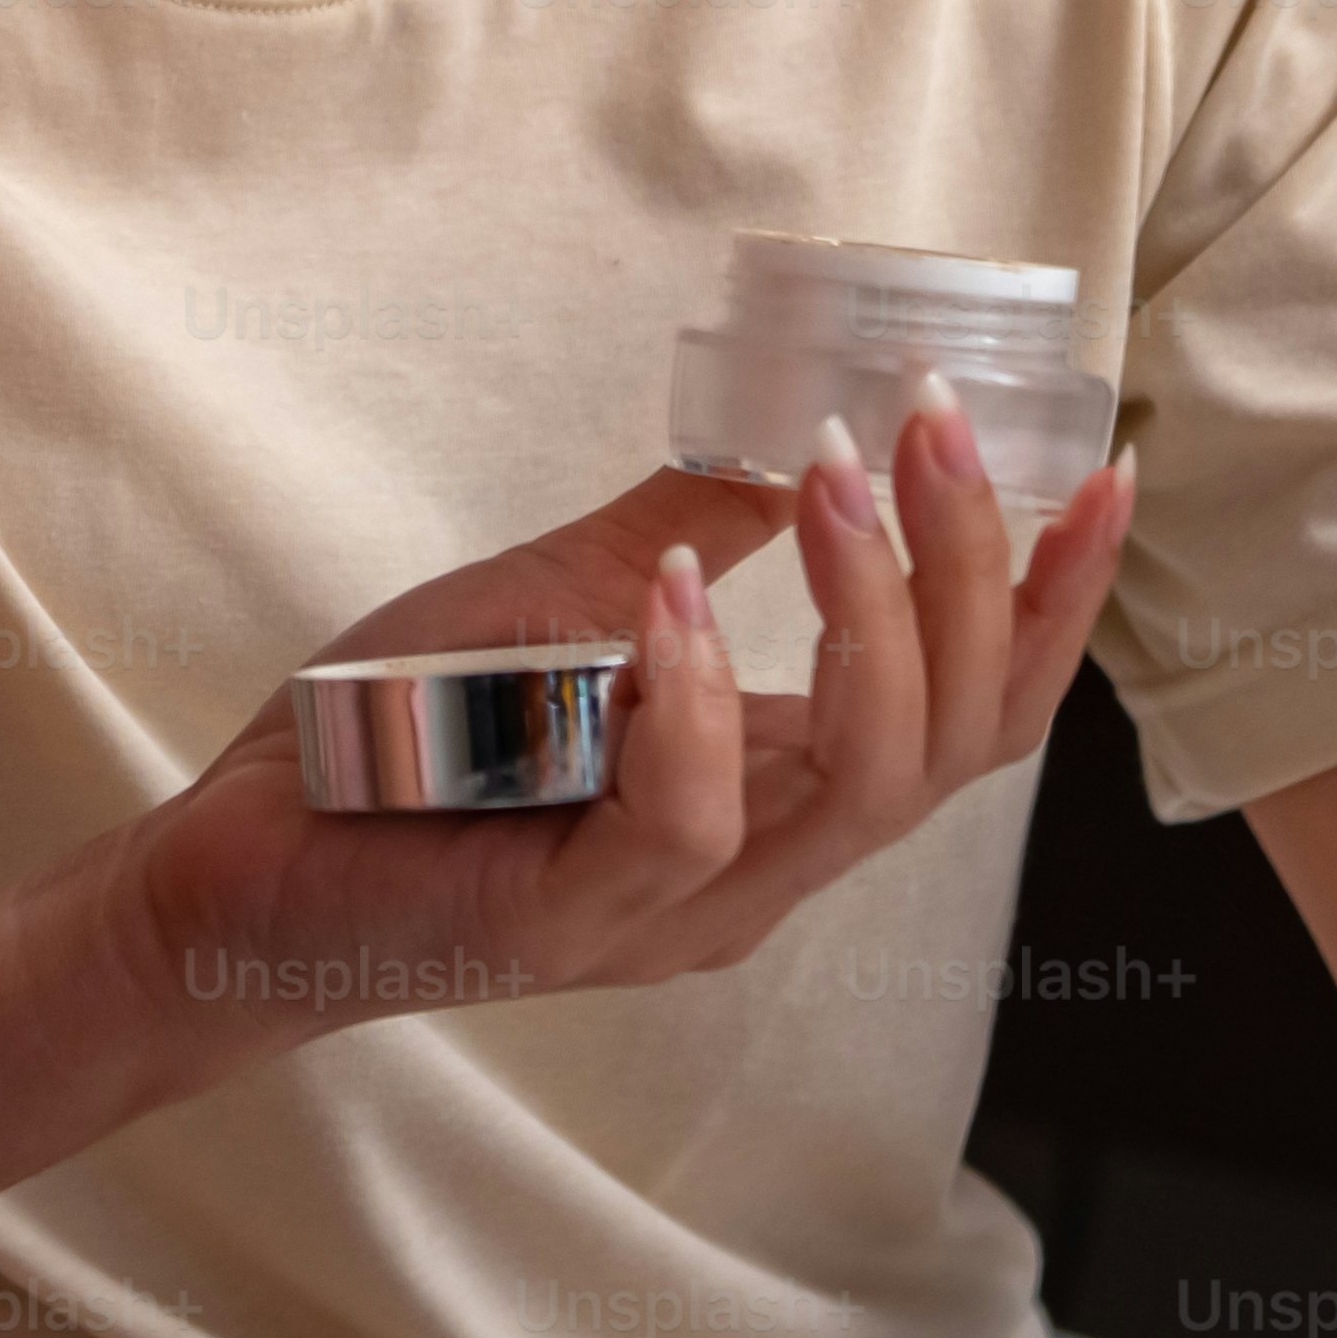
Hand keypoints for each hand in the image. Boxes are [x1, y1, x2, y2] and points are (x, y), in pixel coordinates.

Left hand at [98, 391, 1140, 1047]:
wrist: (229, 866)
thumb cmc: (398, 740)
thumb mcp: (566, 599)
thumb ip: (686, 533)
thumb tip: (789, 412)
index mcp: (779, 797)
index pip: (976, 716)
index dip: (1056, 601)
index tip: (1106, 465)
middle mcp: (758, 870)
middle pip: (958, 744)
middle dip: (977, 573)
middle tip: (934, 423)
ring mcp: (672, 912)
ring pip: (865, 791)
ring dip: (870, 617)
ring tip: (831, 473)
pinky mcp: (568, 926)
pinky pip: (684, 821)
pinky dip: (698, 695)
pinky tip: (672, 594)